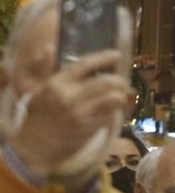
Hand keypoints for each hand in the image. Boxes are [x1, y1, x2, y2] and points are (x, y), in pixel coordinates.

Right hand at [8, 51, 133, 179]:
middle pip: (106, 82)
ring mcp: (82, 113)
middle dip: (120, 81)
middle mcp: (71, 96)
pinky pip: (111, 115)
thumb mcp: (37, 89)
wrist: (34, 145)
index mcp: (57, 84)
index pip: (84, 65)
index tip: (117, 55)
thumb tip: (48, 46)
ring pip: (114, 99)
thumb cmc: (37, 116)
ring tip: (121, 96)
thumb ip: (44, 68)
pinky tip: (114, 110)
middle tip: (123, 82)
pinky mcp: (90, 128)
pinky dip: (116, 111)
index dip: (103, 58)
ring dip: (122, 96)